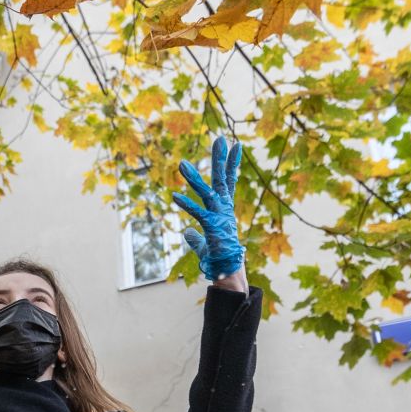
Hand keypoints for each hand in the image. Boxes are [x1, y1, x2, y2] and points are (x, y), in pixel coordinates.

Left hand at [172, 135, 245, 279]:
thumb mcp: (204, 243)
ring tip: (181, 164)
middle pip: (222, 179)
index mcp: (224, 209)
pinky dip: (186, 205)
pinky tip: (174, 196)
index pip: (229, 182)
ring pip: (207, 192)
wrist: (228, 273)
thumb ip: (195, 235)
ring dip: (194, 178)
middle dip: (220, 159)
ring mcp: (219, 217)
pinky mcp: (212, 228)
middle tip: (221, 138)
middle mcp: (224, 209)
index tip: (236, 145)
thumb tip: (186, 231)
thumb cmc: (219, 258)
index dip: (231, 164)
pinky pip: (198, 213)